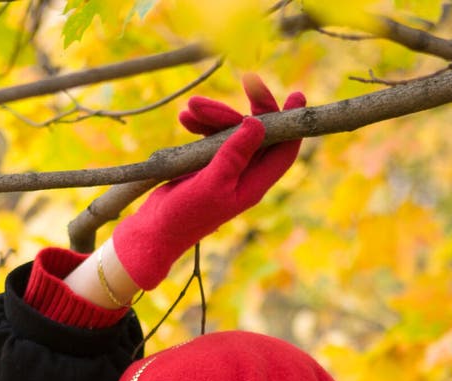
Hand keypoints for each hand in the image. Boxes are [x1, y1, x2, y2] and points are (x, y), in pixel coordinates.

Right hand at [112, 75, 305, 290]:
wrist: (154, 230)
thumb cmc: (184, 215)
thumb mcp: (211, 183)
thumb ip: (234, 154)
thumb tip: (258, 123)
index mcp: (253, 185)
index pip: (283, 151)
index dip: (293, 123)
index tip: (297, 94)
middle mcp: (244, 176)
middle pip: (259, 134)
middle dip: (247, 108)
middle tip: (245, 79)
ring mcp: (226, 169)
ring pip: (232, 131)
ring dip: (214, 115)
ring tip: (189, 108)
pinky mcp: (206, 165)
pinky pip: (211, 136)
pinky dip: (200, 125)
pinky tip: (184, 119)